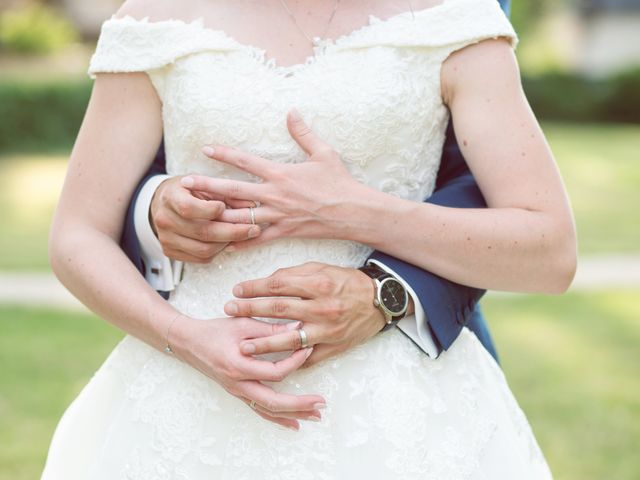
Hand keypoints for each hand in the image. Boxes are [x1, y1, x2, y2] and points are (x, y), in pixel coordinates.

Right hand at [151, 176, 261, 262]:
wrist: (164, 203)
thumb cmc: (187, 191)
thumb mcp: (204, 184)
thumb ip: (226, 193)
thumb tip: (252, 205)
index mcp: (170, 197)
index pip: (189, 208)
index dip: (211, 210)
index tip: (225, 207)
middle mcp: (164, 220)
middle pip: (202, 232)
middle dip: (233, 232)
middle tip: (253, 228)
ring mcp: (166, 239)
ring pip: (204, 249)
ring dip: (227, 243)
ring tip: (242, 235)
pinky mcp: (171, 252)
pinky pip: (200, 258)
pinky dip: (218, 251)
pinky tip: (227, 241)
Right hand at [170, 314, 325, 429]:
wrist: (189, 342)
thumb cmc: (215, 330)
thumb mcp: (243, 323)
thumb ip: (270, 329)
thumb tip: (299, 327)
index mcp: (238, 366)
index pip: (274, 372)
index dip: (294, 362)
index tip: (308, 349)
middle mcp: (238, 384)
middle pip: (273, 402)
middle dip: (299, 404)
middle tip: (321, 403)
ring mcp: (237, 392)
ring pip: (267, 410)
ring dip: (293, 414)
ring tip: (315, 416)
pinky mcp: (238, 393)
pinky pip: (259, 410)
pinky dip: (278, 418)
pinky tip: (294, 423)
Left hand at [181, 110, 373, 250]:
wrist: (353, 212)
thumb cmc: (339, 182)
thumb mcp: (323, 153)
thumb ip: (303, 133)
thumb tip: (292, 112)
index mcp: (280, 173)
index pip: (245, 161)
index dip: (224, 154)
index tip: (206, 150)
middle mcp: (274, 195)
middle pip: (232, 190)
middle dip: (206, 187)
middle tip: (184, 185)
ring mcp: (277, 216)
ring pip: (240, 217)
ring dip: (216, 215)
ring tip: (195, 215)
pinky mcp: (284, 232)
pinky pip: (257, 239)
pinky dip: (240, 242)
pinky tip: (224, 245)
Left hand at [223, 262, 391, 367]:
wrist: (380, 301)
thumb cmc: (347, 282)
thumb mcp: (322, 269)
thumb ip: (294, 275)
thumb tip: (268, 283)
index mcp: (318, 284)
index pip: (278, 285)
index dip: (254, 288)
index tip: (236, 290)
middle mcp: (322, 308)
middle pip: (278, 310)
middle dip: (249, 311)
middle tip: (229, 311)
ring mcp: (328, 330)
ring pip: (290, 340)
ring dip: (264, 344)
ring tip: (243, 346)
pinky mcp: (334, 347)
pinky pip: (308, 358)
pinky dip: (290, 361)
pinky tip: (272, 363)